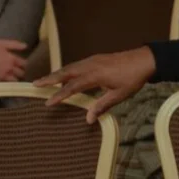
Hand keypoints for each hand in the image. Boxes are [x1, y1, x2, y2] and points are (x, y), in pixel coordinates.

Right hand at [0, 39, 28, 82]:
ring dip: (16, 79)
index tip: (25, 65)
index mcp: (11, 58)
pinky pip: (5, 84)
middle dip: (22, 72)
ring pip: (15, 80)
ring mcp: (2, 76)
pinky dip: (7, 83)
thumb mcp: (1, 43)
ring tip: (15, 77)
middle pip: (21, 74)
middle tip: (21, 72)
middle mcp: (9, 68)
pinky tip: (6, 80)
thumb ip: (14, 44)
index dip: (26, 65)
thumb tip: (26, 46)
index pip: (25, 64)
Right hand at [33, 47, 155, 123]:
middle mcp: (90, 65)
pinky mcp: (95, 59)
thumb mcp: (119, 95)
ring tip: (44, 81)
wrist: (144, 60)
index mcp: (95, 75)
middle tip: (34, 84)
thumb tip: (88, 119)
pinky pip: (77, 65)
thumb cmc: (133, 79)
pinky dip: (67, 71)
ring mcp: (92, 60)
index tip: (47, 102)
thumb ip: (102, 106)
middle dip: (49, 78)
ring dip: (56, 74)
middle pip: (65, 72)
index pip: (72, 86)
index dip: (59, 95)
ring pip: (70, 67)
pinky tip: (64, 77)